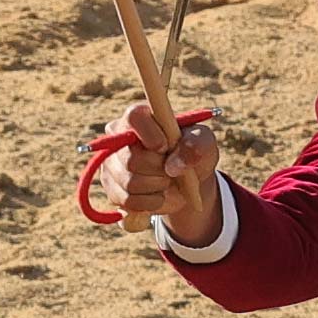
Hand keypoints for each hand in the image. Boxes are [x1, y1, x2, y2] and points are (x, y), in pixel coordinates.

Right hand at [91, 101, 222, 247]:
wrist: (186, 183)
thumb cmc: (193, 153)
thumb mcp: (205, 144)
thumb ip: (196, 144)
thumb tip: (175, 164)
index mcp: (141, 117)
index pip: (134, 116)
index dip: (149, 134)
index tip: (165, 147)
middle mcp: (119, 137)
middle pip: (131, 158)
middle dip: (158, 169)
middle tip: (171, 168)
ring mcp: (112, 164)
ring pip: (130, 182)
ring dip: (156, 186)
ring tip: (166, 180)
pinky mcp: (112, 188)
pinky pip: (128, 200)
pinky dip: (150, 202)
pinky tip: (159, 194)